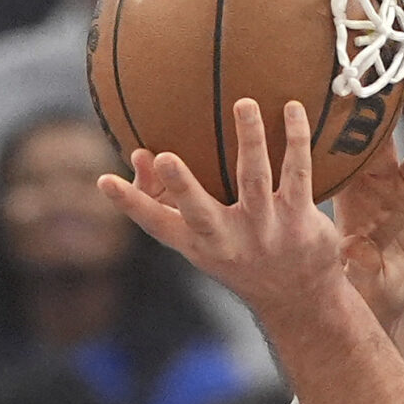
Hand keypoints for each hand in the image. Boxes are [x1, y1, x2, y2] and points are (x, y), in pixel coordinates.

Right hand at [99, 100, 343, 324]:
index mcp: (200, 244)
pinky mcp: (299, 220)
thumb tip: (140, 155)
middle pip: (200, 211)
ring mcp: (265, 229)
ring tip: (243, 104)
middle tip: (163, 158)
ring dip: (250, 139)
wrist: (299, 300)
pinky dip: (295, 138)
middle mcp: (229, 239)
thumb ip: (171, 200)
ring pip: (254, 178)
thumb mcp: (205, 241)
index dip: (130, 204)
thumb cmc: (241, 258)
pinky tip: (292, 108)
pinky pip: (297, 171)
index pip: (157, 225)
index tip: (104, 181)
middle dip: (180, 185)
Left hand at [334, 132, 403, 337]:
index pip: (347, 155)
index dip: (351, 138)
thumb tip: (352, 248)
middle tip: (403, 119)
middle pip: (385, 144)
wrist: (399, 294)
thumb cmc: (370, 284)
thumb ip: (359, 264)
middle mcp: (381, 181)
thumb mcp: (364, 280)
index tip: (358, 128)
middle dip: (393, 128)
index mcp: (352, 191)